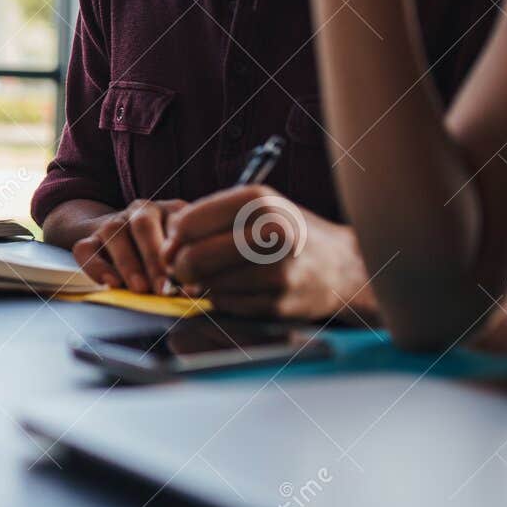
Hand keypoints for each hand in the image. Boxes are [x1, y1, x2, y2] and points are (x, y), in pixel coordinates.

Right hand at [71, 200, 186, 292]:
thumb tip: (194, 289)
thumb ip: (187, 264)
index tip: (190, 281)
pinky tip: (111, 284)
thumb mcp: (183, 251)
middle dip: (154, 259)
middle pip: (143, 225)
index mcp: (170, 210)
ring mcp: (113, 222)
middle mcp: (140, 210)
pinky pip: (85, 249)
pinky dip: (96, 267)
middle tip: (163, 288)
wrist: (126, 238)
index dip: (182, 252)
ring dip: (128, 263)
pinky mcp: (90, 238)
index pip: (176, 223)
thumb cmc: (166, 253)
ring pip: (113, 232)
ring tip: (140, 289)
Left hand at [162, 185, 368, 320]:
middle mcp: (272, 232)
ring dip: (200, 285)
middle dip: (179, 268)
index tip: (172, 246)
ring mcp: (278, 271)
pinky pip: (226, 304)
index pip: (187, 223)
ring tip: (212, 276)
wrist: (340, 266)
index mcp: (259, 201)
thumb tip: (166, 248)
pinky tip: (235, 289)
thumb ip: (208, 217)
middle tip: (182, 269)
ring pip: (207, 285)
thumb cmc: (286, 231)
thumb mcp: (255, 206)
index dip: (172, 239)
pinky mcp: (279, 303)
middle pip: (193, 258)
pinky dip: (221, 299)